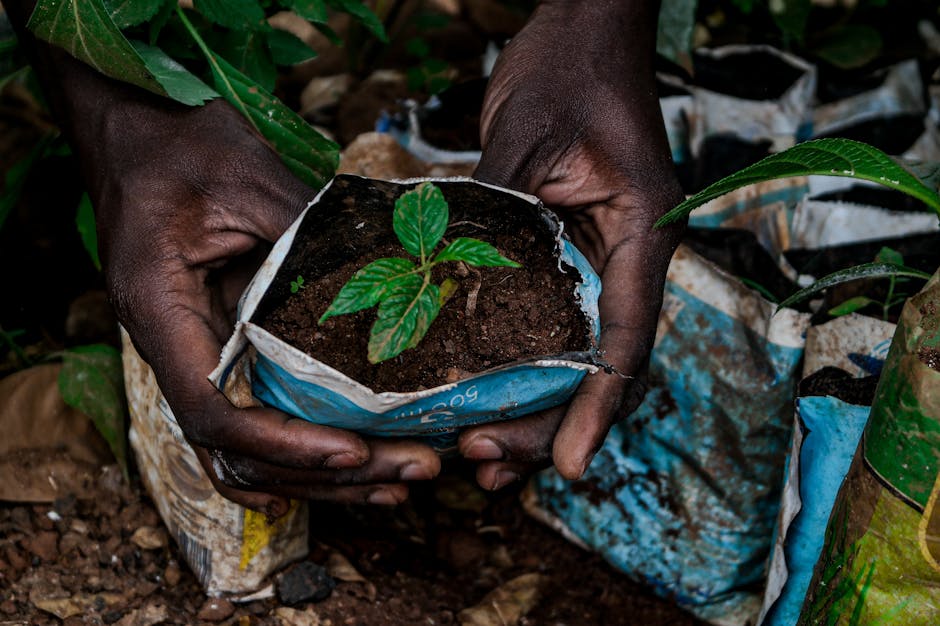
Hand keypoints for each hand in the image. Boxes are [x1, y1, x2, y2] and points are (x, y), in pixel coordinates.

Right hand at [1, 7, 443, 513]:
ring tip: (399, 479)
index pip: (211, 411)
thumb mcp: (249, 179)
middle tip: (412, 469)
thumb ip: (310, 237)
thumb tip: (390, 283)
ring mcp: (197, 349)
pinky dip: (294, 451)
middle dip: (326, 472)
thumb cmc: (184, 143)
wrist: (144, 127)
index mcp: (160, 311)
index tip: (351, 449)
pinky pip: (252, 414)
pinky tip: (340, 472)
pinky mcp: (224, 341)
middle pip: (240, 446)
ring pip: (249, 445)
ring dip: (321, 473)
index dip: (283, 443)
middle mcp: (174, 344)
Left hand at [461, 0, 685, 488]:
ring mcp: (601, 256)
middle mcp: (630, 256)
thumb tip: (434, 288)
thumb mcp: (522, 138)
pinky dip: (516, 361)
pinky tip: (477, 393)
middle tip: (488, 462)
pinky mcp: (569, 250)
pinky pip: (546, 319)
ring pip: (572, 351)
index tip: (568, 465)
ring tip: (479, 454)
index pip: (626, 336)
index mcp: (643, 232)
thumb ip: (489, 214)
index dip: (598, 407)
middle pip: (598, 361)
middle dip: (548, 421)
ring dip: (531, 406)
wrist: (584, 30)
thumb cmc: (568, 69)